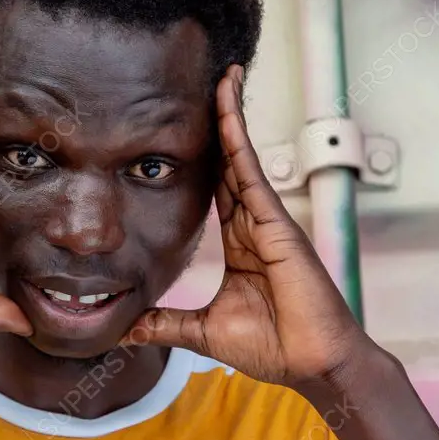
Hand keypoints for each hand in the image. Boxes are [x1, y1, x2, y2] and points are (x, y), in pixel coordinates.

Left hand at [126, 65, 375, 388]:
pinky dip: (238, 135)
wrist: (311, 364)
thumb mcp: (204, 332)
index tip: (185, 129)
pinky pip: (250, 169)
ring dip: (229, 115)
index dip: (203, 156)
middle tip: (206, 81)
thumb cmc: (272, 347)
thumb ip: (167, 324)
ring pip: (240, 155)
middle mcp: (252, 222)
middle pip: (229, 160)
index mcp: (239, 242)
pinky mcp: (275, 219)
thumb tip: (127, 329)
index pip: (215, 187)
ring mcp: (266, 218)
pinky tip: (227, 105)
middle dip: (219, 122)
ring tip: (221, 75)